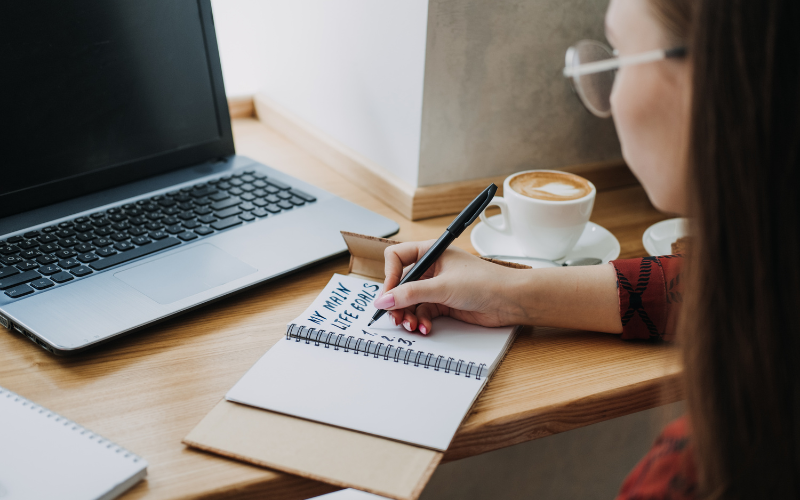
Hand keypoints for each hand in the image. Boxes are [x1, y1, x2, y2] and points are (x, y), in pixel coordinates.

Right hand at [374, 240, 525, 333]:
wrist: (511, 300)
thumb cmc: (484, 282)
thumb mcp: (442, 287)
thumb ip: (410, 294)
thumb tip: (383, 301)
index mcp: (430, 252)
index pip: (396, 258)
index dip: (390, 277)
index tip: (389, 295)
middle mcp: (432, 268)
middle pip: (401, 284)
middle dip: (397, 302)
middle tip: (395, 317)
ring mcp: (437, 286)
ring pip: (410, 301)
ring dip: (407, 315)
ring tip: (411, 326)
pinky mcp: (444, 303)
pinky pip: (423, 312)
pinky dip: (421, 321)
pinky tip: (426, 328)